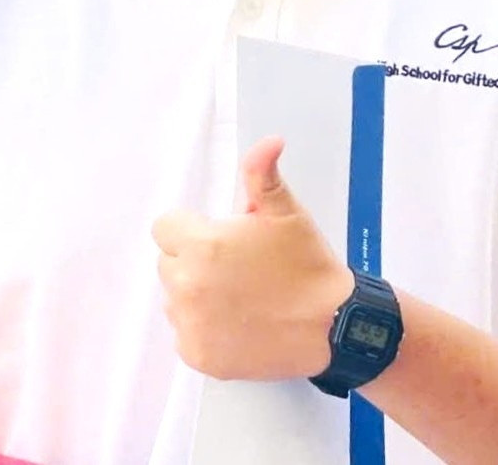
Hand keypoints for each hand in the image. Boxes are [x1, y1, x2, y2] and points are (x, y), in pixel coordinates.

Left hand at [153, 137, 353, 381]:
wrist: (333, 326)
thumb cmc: (307, 265)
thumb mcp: (286, 212)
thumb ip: (262, 173)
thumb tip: (268, 141)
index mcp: (202, 246)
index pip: (165, 228)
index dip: (192, 229)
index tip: (221, 239)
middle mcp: (187, 287)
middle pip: (169, 263)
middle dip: (194, 260)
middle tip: (235, 267)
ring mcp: (191, 325)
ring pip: (175, 300)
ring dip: (196, 295)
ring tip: (239, 296)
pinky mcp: (199, 357)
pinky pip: (185, 334)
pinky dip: (204, 330)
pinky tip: (237, 322)